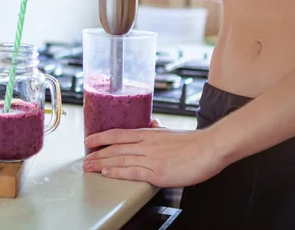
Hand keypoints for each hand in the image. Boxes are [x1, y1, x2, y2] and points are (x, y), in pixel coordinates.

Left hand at [82, 124, 223, 187]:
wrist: (210, 148)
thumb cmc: (194, 142)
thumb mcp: (171, 131)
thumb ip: (158, 129)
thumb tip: (152, 123)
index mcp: (149, 134)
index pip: (118, 133)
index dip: (101, 137)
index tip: (88, 140)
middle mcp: (146, 144)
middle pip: (115, 147)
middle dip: (97, 153)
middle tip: (83, 159)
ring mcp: (150, 158)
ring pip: (120, 158)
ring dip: (101, 162)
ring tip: (88, 166)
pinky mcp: (157, 172)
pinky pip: (132, 171)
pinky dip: (117, 171)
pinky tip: (106, 172)